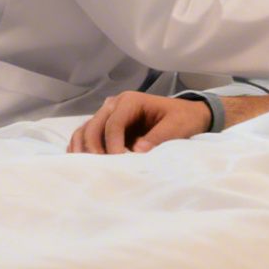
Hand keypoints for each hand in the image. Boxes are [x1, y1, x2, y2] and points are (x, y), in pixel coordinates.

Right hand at [67, 91, 209, 153]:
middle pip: (94, 125)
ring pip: (86, 129)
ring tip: (86, 167)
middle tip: (101, 168)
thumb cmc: (182, 119)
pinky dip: (81, 147)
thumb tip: (137, 151)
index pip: (113, 123)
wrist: (187, 116)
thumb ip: (158, 137)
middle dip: (94, 147)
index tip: (119, 162)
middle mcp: (115, 104)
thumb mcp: (176, 127)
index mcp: (131, 100)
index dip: (113, 144)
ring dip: (83, 148)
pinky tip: (82, 163)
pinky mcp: (107, 128)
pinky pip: (87, 135)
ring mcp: (108, 115)